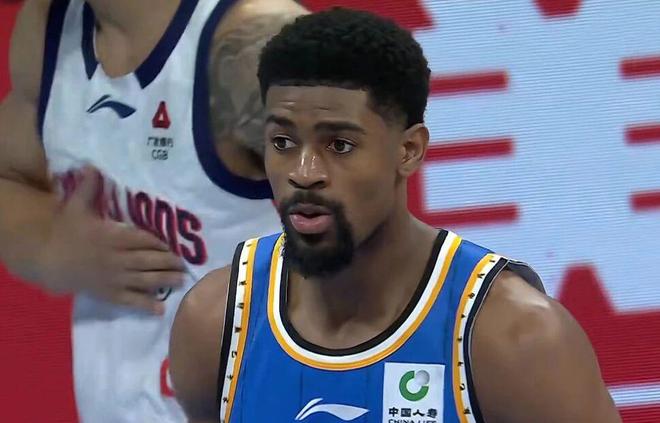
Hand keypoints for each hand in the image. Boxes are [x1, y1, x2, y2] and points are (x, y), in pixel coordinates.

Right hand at [37, 167, 185, 313]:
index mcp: (110, 237)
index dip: (158, 243)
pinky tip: (160, 309)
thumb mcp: (75, 206)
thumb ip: (88, 188)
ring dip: (164, 281)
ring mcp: (112, 278)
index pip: (141, 239)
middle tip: (185, 264)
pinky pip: (129, 300)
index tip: (172, 245)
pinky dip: (145, 305)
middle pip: (147, 261)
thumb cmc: (65, 231)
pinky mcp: (107, 293)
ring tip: (182, 281)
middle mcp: (115, 259)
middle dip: (168, 262)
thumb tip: (92, 165)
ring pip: (143, 280)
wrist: (47, 259)